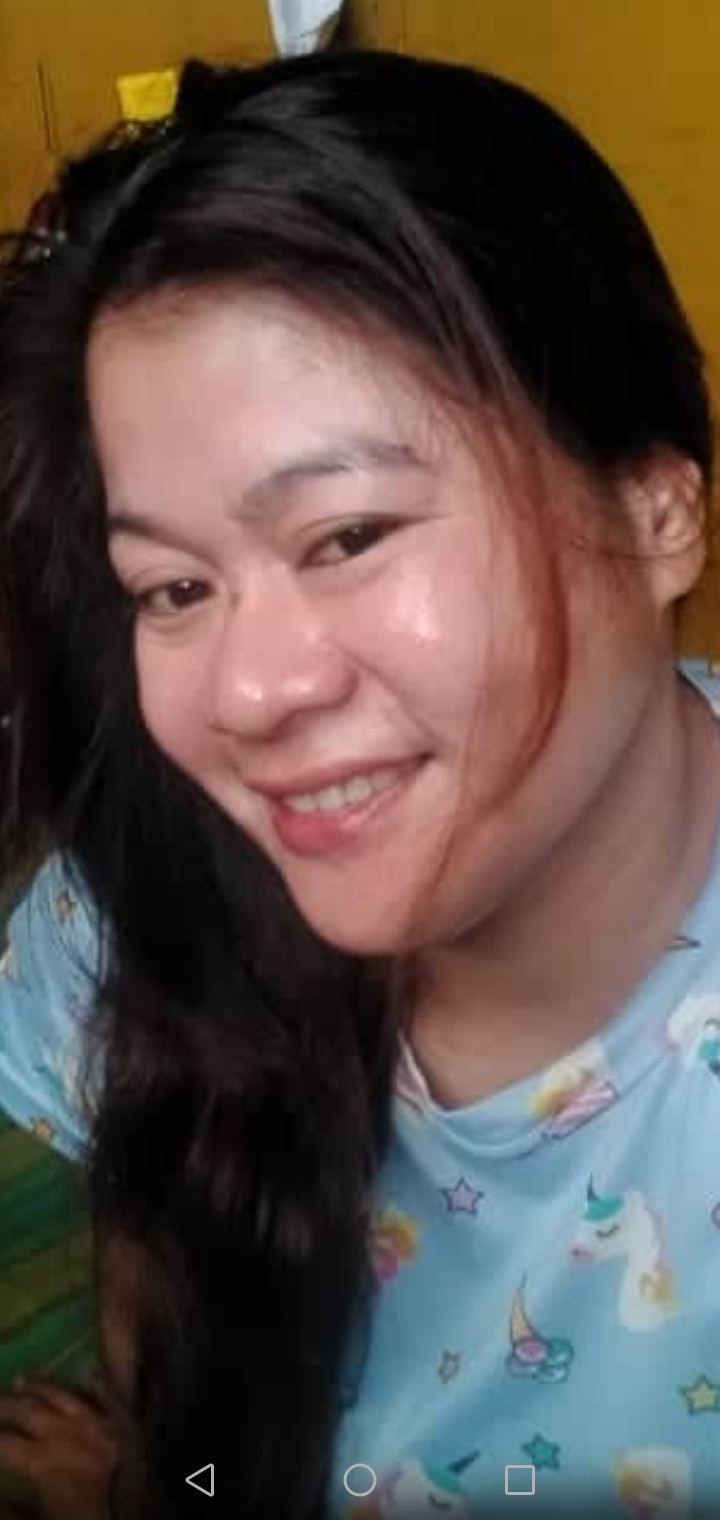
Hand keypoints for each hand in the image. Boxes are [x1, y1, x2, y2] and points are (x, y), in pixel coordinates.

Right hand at [0, 1377, 117, 1519]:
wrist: (147, 1516)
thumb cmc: (90, 1518)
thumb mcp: (48, 1518)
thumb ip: (16, 1513)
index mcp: (43, 1461)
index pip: (5, 1443)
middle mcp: (66, 1433)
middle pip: (28, 1411)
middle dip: (5, 1405)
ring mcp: (97, 1422)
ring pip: (63, 1396)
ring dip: (40, 1386)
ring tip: (21, 1379)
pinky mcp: (125, 1422)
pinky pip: (110, 1396)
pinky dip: (99, 1383)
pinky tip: (91, 1372)